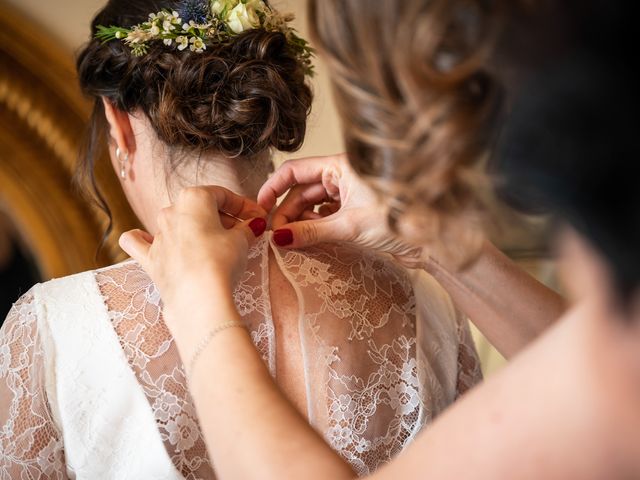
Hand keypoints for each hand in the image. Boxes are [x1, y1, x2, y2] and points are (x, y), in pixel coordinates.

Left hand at [119, 186, 267, 348]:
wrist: (199, 298)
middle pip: (201, 209)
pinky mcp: (150, 259)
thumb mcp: (242, 241)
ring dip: (197, 229)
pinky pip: (138, 242)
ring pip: (176, 222)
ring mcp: (158, 235)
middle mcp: (171, 211)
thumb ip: (247, 228)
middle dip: (225, 218)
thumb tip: (252, 225)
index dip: (244, 206)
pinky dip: (144, 239)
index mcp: (194, 198)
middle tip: (245, 233)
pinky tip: (151, 240)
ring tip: (217, 245)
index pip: (224, 195)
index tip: (257, 217)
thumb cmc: (220, 262)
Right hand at [258, 154, 426, 267]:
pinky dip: (316, 225)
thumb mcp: (349, 226)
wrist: (433, 235)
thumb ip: (311, 231)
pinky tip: (310, 237)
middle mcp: (343, 174)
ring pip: (313, 204)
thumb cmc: (400, 219)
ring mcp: (349, 191)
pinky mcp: (355, 208)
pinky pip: (326, 214)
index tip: (259, 206)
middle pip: (302, 190)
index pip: (295, 170)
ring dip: (300, 220)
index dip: (273, 187)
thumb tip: (279, 238)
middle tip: (276, 235)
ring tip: (293, 239)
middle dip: (286, 211)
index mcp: (340, 165)